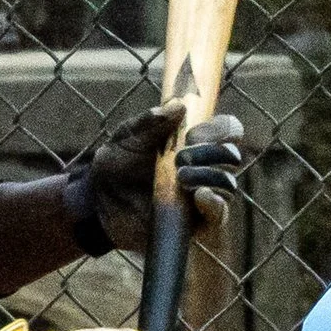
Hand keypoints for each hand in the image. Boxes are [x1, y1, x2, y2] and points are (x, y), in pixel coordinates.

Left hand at [72, 101, 243, 251]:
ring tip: (182, 177)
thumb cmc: (116, 165)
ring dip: (209, 176)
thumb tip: (179, 106)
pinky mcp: (196, 224)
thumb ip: (150, 120)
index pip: (227, 131)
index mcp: (194, 143)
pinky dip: (215, 205)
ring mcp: (201, 197)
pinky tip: (200, 196)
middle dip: (213, 153)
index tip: (194, 134)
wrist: (98, 202)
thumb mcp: (127, 136)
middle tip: (183, 157)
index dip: (221, 129)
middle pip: (231, 156)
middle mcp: (204, 168)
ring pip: (228, 185)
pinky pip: (218, 217)